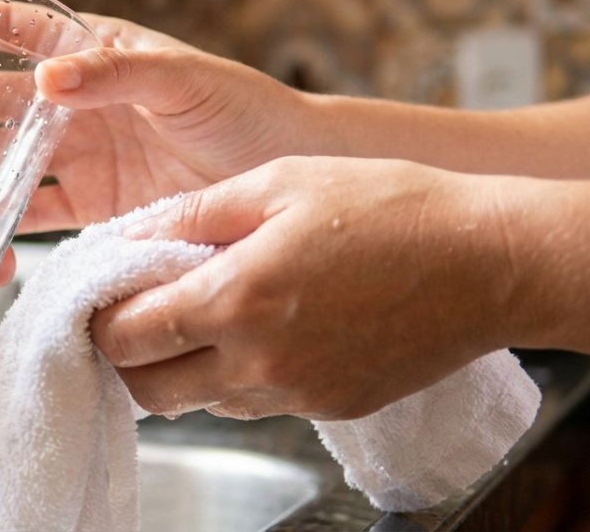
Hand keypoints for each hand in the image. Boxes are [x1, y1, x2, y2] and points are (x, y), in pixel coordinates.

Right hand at [23, 15, 316, 231]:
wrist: (286, 178)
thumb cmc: (244, 111)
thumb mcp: (184, 81)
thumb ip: (118, 73)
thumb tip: (45, 77)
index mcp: (96, 53)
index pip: (17, 31)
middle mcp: (78, 103)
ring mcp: (81, 156)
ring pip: (4, 157)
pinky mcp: (92, 207)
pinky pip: (34, 213)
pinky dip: (2, 222)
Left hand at [90, 156, 517, 419]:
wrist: (489, 262)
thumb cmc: (389, 207)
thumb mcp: (278, 183)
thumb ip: (191, 213)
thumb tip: (127, 235)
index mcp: (234, 298)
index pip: (124, 336)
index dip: (100, 317)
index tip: (101, 293)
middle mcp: (257, 360)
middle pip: (146, 389)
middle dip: (127, 354)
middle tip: (136, 311)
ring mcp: (295, 393)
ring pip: (195, 403)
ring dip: (177, 368)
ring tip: (197, 315)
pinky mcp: (328, 407)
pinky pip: (250, 405)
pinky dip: (231, 378)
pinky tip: (253, 331)